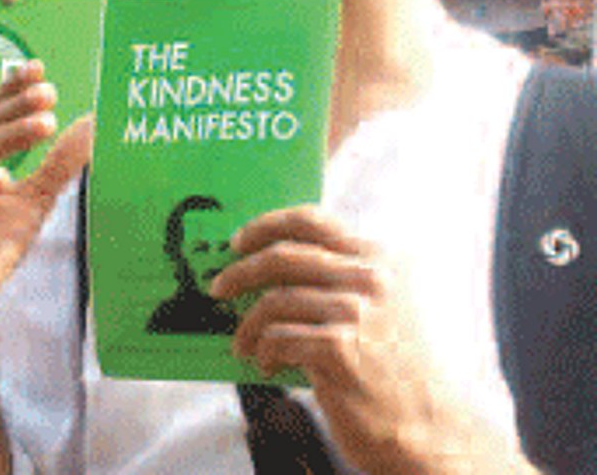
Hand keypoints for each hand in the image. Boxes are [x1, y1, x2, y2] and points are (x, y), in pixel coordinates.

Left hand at [210, 206, 523, 473]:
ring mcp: (356, 310)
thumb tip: (265, 261)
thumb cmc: (396, 368)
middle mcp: (370, 277)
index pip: (311, 221)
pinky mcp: (339, 347)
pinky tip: (266, 365)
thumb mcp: (381, 305)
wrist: (430, 427)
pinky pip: (278, 337)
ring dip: (247, 325)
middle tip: (218, 287)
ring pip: (273, 300)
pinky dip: (263, 351)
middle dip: (240, 272)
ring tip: (243, 344)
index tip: (238, 242)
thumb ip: (338, 276)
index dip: (265, 225)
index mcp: (380, 257)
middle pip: (282, 256)